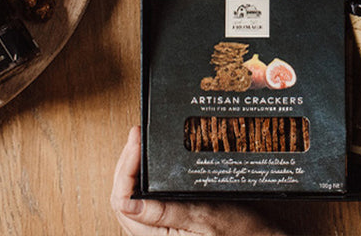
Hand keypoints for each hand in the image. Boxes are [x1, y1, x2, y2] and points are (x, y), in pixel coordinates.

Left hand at [111, 126, 286, 235]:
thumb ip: (166, 213)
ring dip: (133, 170)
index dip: (125, 168)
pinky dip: (146, 178)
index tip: (136, 141)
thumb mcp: (205, 217)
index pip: (123, 203)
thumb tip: (128, 202)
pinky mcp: (169, 224)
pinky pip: (146, 202)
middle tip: (136, 135)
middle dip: (126, 164)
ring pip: (133, 199)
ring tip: (140, 144)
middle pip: (123, 198)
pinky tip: (152, 163)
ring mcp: (160, 231)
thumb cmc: (238, 232)